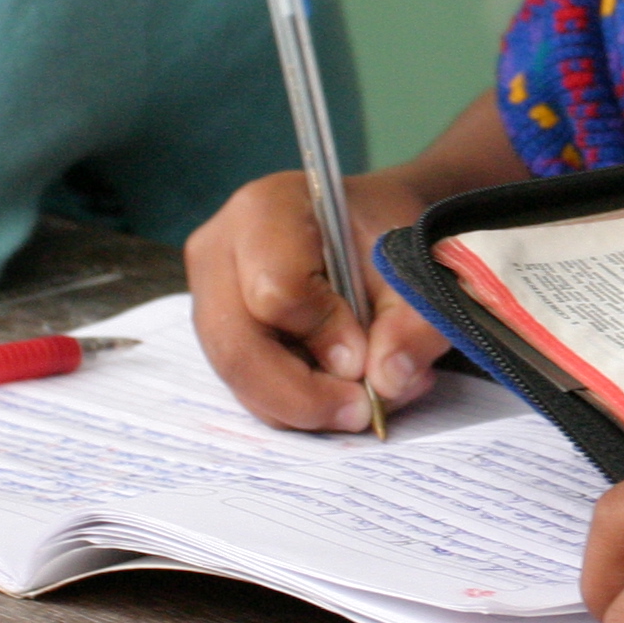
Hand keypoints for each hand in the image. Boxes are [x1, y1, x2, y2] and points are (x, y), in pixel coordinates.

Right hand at [186, 163, 449, 430]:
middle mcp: (218, 252)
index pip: (277, 292)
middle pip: (239, 347)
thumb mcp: (415, 266)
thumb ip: (412, 320)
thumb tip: (387, 381)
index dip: (326, 335)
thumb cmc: (384, 236)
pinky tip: (340, 390)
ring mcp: (207, 295)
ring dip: (303, 405)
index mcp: (266, 211)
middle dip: (304, 396)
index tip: (372, 354)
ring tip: (366, 398)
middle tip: (363, 411)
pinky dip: (294, 402)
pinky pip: (244, 386)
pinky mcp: (215, 332)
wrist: (365, 228)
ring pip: (238, 378)